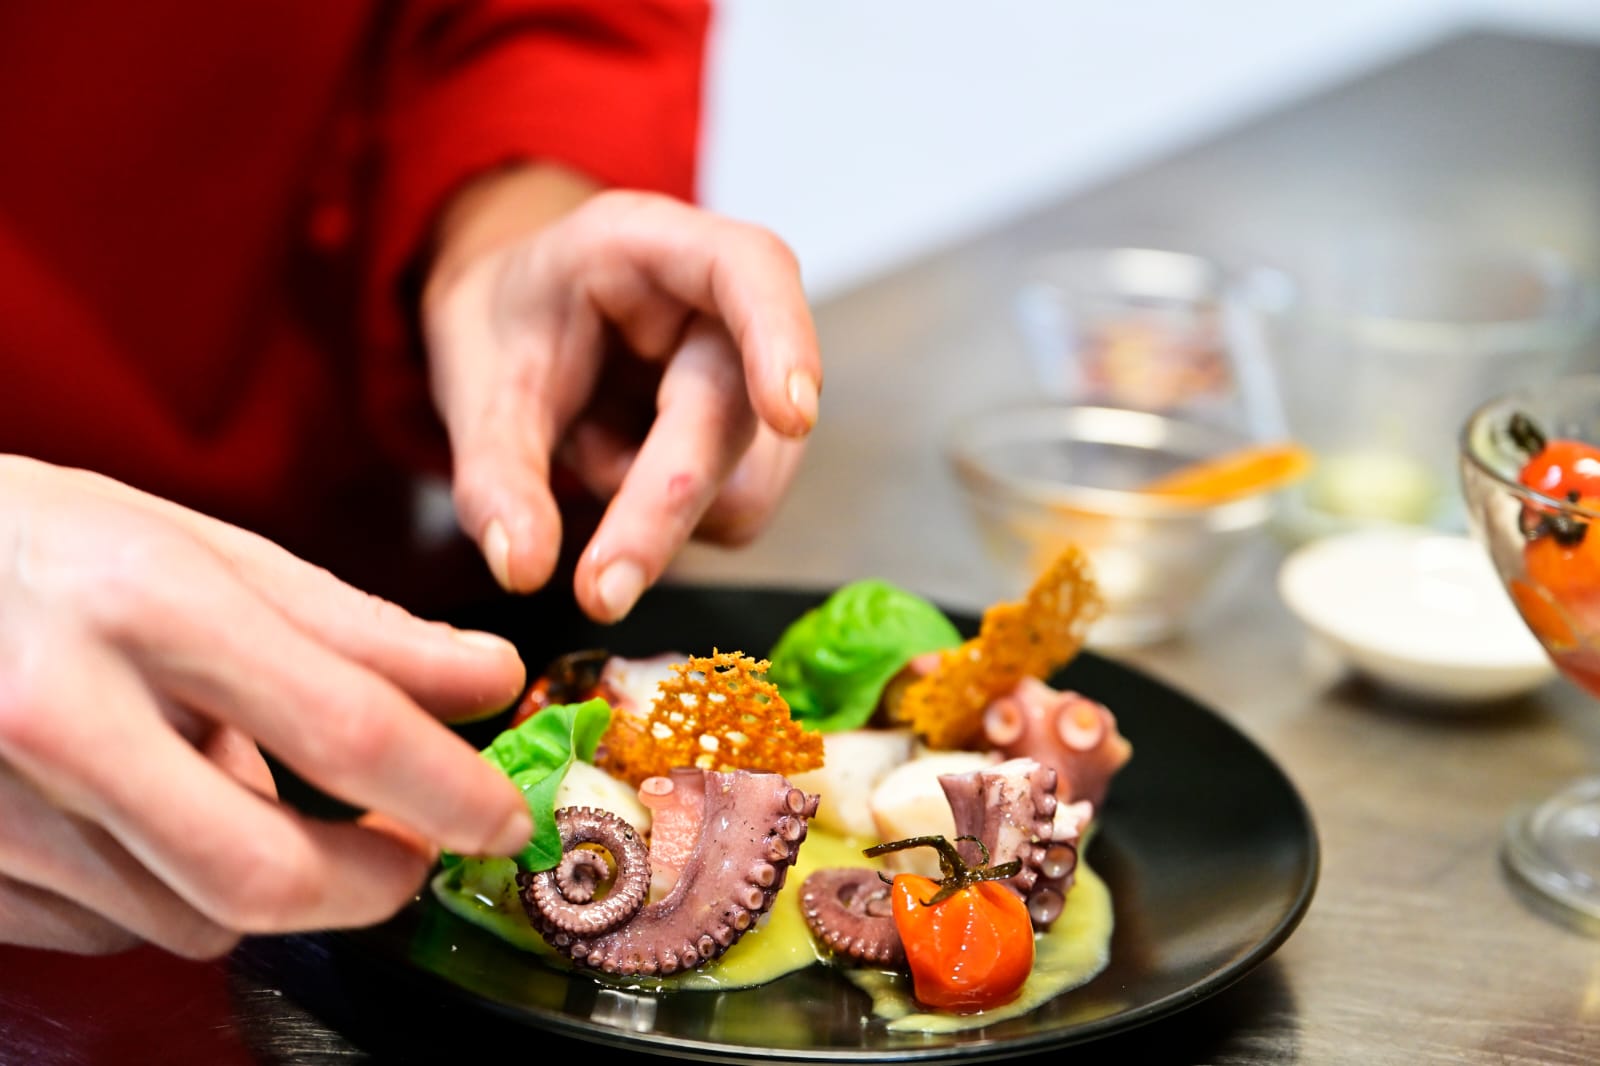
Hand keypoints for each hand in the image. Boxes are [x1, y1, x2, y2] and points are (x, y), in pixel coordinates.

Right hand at [0, 457, 530, 956]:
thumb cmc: (44, 544)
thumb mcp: (203, 550)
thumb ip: (356, 626)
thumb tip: (490, 680)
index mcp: (143, 604)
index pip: (344, 729)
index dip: (451, 792)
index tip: (505, 818)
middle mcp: (59, 711)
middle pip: (264, 872)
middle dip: (373, 885)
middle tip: (412, 857)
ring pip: (191, 918)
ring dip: (262, 881)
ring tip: (243, 790)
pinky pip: (110, 928)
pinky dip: (165, 888)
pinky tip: (150, 815)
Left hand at [423, 168, 821, 621]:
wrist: (514, 321)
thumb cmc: (506, 323)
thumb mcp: (476, 385)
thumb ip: (496, 474)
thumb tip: (525, 567)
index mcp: (652, 247)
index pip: (751, 269)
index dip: (782, 338)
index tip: (790, 414)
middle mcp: (721, 307)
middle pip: (736, 409)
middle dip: (667, 500)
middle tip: (600, 590)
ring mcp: (749, 377)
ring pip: (746, 478)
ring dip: (656, 507)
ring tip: (586, 450)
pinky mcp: (753, 441)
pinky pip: (732, 512)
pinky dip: (666, 521)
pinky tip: (623, 469)